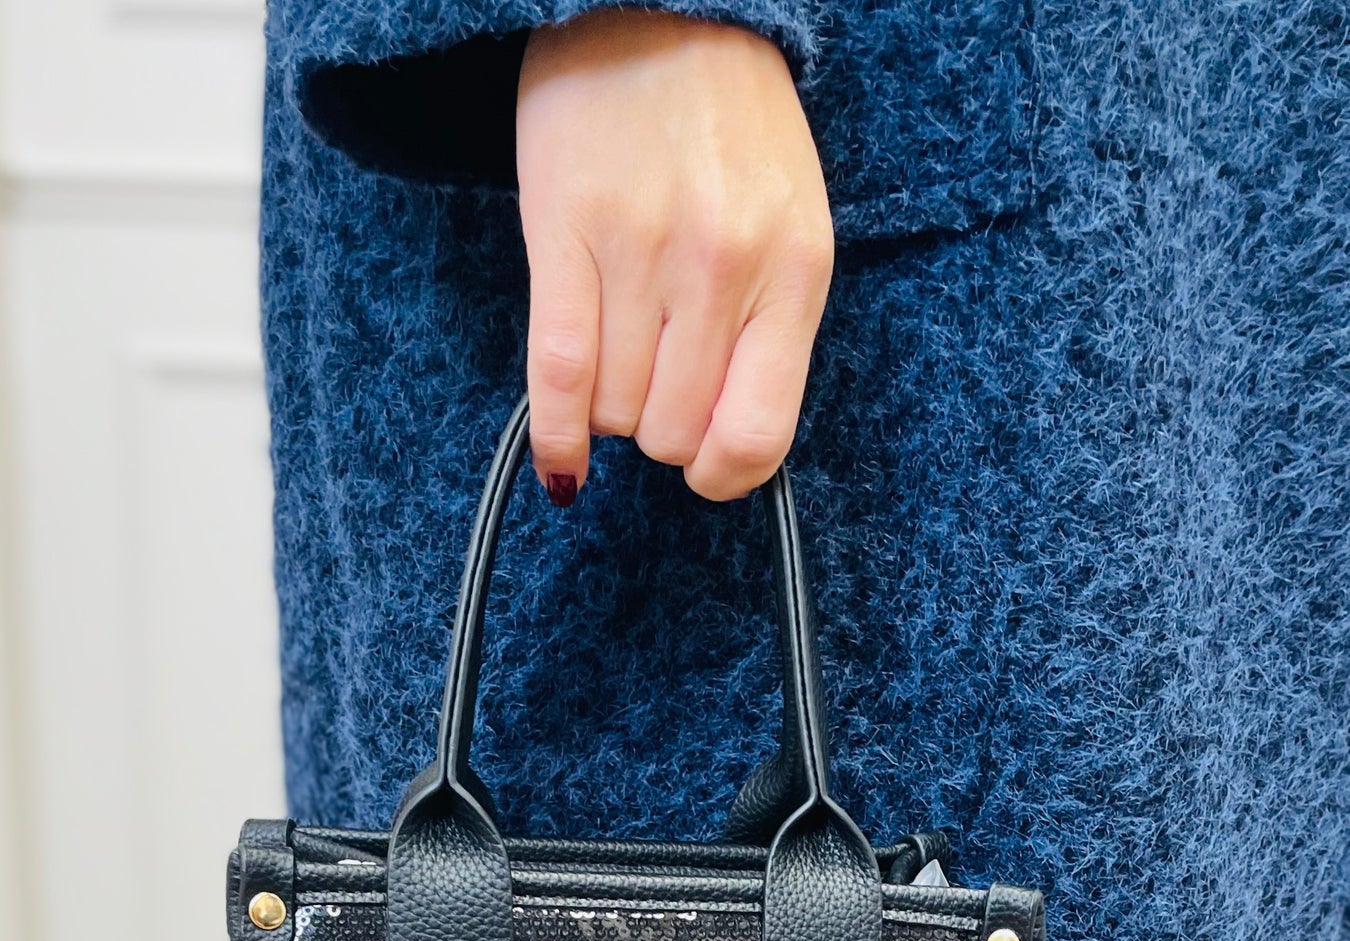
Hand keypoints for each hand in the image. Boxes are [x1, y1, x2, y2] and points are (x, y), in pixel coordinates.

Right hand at [515, 9, 832, 503]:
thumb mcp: (789, 227)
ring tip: (618, 355)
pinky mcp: (566, 230)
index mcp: (794, 270)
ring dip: (611, 410)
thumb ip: (771, 330)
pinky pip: (558, 375)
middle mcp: (723, 265)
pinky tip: (561, 461)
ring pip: (616, 411)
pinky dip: (556, 435)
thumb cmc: (729, 128)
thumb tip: (723, 449)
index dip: (724, 476)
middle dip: (661, 431)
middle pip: (675, 430)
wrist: (659, 4)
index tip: (705, 471)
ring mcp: (643, 249)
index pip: (758, 433)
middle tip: (656, 383)